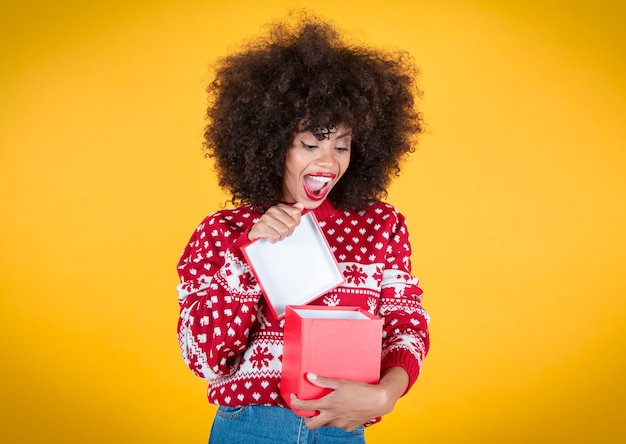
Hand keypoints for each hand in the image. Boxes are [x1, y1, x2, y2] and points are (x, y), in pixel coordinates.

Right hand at [248, 203, 303, 242]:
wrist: (255, 234)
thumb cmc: (270, 227)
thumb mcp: (283, 219)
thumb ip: (293, 212)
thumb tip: (301, 206)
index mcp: (279, 207)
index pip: (296, 212)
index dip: (295, 223)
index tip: (288, 225)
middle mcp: (272, 210)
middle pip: (291, 224)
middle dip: (288, 232)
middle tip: (280, 232)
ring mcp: (265, 218)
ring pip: (284, 231)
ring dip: (280, 237)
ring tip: (274, 234)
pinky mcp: (260, 227)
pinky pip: (275, 236)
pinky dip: (274, 240)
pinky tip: (269, 237)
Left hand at [289, 367, 408, 431]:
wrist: (379, 400)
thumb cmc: (361, 389)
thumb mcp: (341, 382)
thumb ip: (323, 381)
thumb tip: (309, 376)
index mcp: (328, 405)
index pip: (304, 407)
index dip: (294, 403)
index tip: (292, 397)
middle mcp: (332, 417)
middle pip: (311, 425)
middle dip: (306, 418)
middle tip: (308, 409)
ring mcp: (341, 424)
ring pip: (326, 424)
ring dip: (323, 417)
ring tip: (327, 406)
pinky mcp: (350, 427)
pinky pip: (339, 425)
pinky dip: (337, 419)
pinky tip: (342, 409)